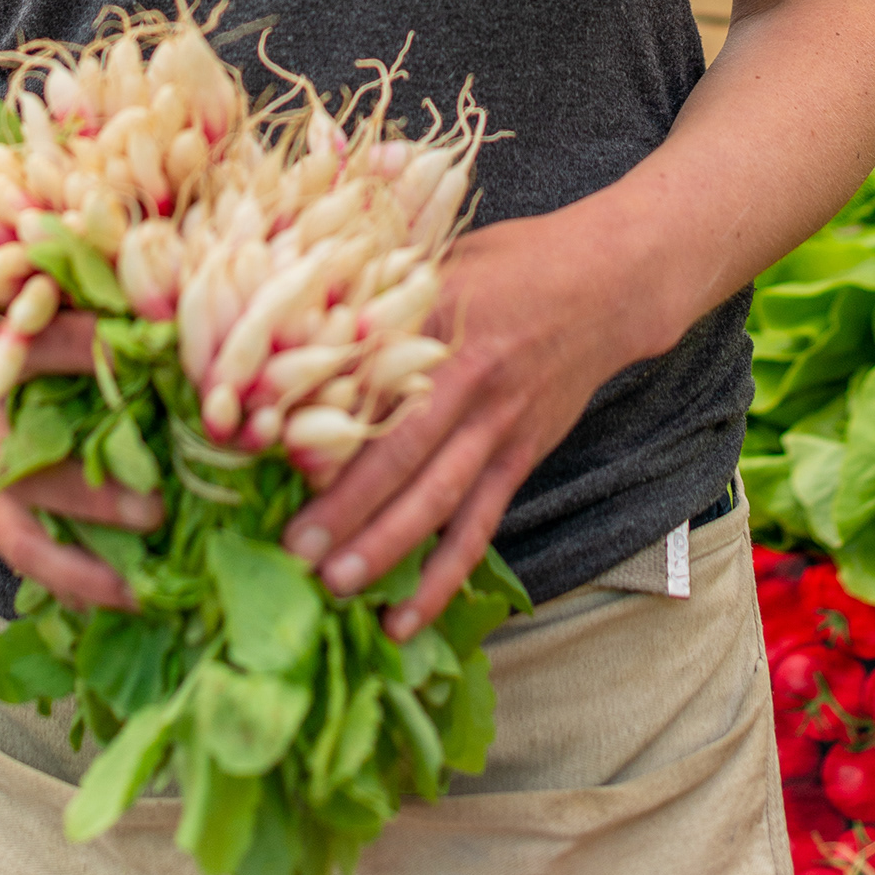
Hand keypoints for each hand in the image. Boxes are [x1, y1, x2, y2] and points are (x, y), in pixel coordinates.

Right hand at [0, 304, 163, 613]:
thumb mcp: (0, 304)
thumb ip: (64, 311)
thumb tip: (147, 322)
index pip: (40, 349)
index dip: (93, 352)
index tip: (156, 354)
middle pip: (24, 471)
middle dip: (89, 499)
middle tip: (154, 507)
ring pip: (15, 538)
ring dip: (77, 570)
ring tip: (138, 590)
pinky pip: (14, 552)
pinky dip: (60, 580)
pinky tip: (111, 597)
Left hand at [282, 207, 640, 640]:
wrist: (607, 283)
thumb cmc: (510, 262)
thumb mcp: (442, 256)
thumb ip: (382, 291)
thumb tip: (299, 318)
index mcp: (435, 315)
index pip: (368, 372)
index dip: (322, 413)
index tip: (266, 452)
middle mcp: (467, 374)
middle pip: (399, 448)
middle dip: (344, 502)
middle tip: (290, 546)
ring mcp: (498, 422)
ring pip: (437, 497)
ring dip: (386, 546)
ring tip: (335, 585)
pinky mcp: (520, 455)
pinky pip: (477, 526)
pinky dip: (442, 576)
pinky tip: (405, 618)